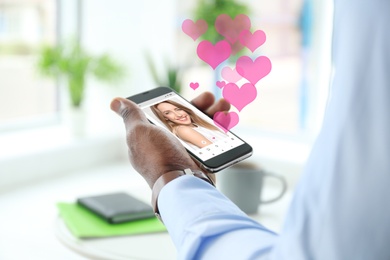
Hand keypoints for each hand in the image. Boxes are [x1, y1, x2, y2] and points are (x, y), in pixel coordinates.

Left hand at [110, 92, 229, 187]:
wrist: (181, 183)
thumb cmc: (157, 158)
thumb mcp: (139, 132)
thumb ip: (131, 116)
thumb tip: (115, 102)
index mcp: (154, 136)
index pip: (165, 114)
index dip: (176, 103)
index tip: (184, 97)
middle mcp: (171, 143)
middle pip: (188, 118)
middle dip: (200, 105)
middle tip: (210, 97)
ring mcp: (188, 151)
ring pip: (204, 126)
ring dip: (215, 113)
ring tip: (225, 105)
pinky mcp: (204, 158)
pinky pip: (214, 139)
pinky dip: (222, 127)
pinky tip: (227, 118)